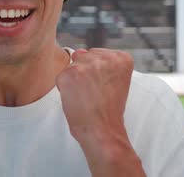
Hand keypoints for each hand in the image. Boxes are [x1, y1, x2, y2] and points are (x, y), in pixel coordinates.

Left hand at [56, 48, 143, 175]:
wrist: (102, 130)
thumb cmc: (109, 109)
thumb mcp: (115, 81)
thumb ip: (100, 63)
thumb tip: (78, 52)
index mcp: (122, 58)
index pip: (99, 54)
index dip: (99, 72)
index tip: (105, 86)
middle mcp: (105, 57)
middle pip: (85, 57)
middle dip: (86, 73)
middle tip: (95, 93)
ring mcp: (86, 64)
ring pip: (72, 66)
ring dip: (75, 80)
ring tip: (86, 96)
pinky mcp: (70, 74)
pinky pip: (61, 76)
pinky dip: (65, 88)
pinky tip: (77, 99)